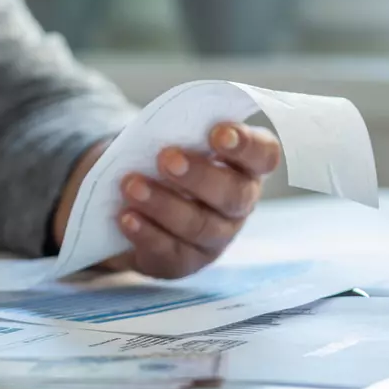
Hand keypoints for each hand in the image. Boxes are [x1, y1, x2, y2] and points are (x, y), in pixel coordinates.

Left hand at [111, 122, 280, 278]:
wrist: (125, 202)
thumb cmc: (157, 161)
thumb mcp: (167, 139)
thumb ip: (176, 132)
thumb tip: (165, 127)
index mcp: (243, 167)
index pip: (263, 155)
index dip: (246, 145)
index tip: (218, 133)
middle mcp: (237, 205)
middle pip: (233, 195)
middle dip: (200, 177)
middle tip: (166, 159)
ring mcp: (214, 238)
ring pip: (199, 226)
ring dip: (164, 205)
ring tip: (132, 186)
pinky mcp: (183, 261)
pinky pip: (169, 252)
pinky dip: (146, 233)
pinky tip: (127, 217)